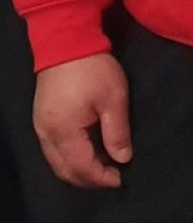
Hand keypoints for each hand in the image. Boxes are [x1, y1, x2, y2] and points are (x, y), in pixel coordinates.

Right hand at [34, 53, 130, 188]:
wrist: (65, 43)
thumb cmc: (93, 69)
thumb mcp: (113, 99)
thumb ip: (117, 132)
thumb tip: (123, 158)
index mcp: (64, 131)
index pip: (81, 167)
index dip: (101, 177)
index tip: (121, 179)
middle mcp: (46, 134)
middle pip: (64, 170)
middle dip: (88, 179)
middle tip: (112, 179)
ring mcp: (40, 127)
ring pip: (55, 163)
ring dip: (77, 171)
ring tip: (102, 170)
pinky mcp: (40, 120)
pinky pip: (51, 151)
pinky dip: (68, 159)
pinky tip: (85, 155)